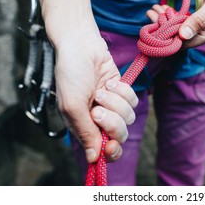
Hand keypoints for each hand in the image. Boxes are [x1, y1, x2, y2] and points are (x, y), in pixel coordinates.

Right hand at [54, 33, 137, 162]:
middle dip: (111, 121)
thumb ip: (85, 132)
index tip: (111, 144)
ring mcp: (111, 105)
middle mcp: (98, 119)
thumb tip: (94, 158)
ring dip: (115, 102)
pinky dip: (122, 91)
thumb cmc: (71, 73)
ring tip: (101, 90)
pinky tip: (110, 82)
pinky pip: (133, 100)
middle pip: (119, 135)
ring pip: (128, 117)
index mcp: (82, 126)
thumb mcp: (72, 105)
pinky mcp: (122, 91)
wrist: (82, 45)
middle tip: (98, 107)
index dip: (110, 151)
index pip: (102, 151)